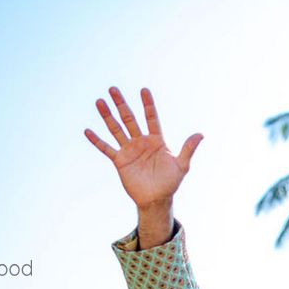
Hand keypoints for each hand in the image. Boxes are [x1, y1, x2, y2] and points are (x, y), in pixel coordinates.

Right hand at [85, 87, 202, 210]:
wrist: (156, 199)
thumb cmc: (170, 182)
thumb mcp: (182, 165)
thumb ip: (188, 149)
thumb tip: (201, 134)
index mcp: (156, 140)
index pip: (151, 118)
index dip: (148, 104)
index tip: (144, 90)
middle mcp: (141, 142)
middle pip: (129, 118)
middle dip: (121, 104)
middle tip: (113, 89)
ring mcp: (129, 150)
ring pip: (116, 129)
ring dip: (107, 116)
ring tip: (99, 102)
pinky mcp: (120, 161)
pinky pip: (106, 148)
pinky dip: (97, 140)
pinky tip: (87, 131)